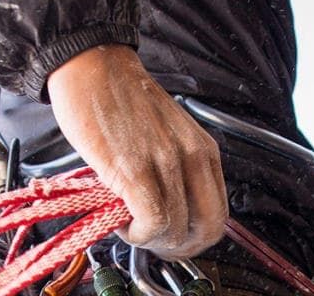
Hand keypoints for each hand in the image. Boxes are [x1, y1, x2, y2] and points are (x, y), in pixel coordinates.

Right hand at [46, 45, 226, 257]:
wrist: (94, 68)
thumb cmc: (123, 98)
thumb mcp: (168, 133)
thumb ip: (177, 168)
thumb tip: (171, 210)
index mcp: (203, 149)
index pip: (219, 213)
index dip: (195, 236)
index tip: (171, 236)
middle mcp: (192, 156)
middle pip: (208, 228)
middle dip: (181, 246)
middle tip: (154, 240)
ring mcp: (166, 162)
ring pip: (178, 229)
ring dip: (152, 240)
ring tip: (129, 224)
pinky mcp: (136, 169)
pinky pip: (153, 221)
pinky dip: (137, 233)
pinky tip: (121, 220)